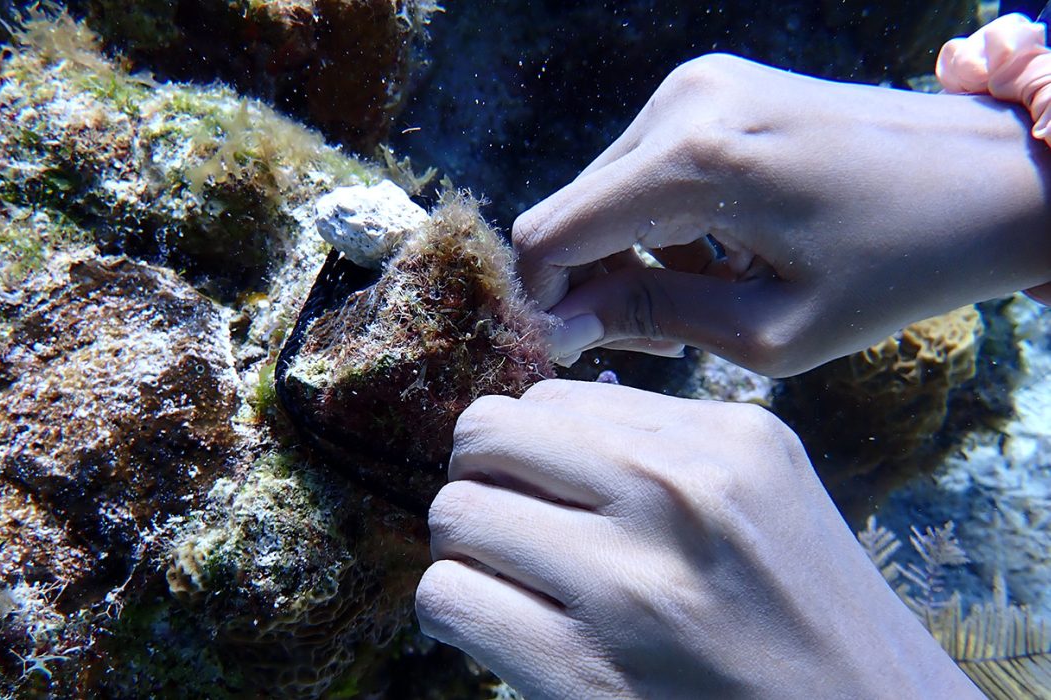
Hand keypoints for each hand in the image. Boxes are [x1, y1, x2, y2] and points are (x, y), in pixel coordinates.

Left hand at [415, 380, 980, 698]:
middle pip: (487, 435)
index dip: (529, 446)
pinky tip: (498, 626)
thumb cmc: (807, 618)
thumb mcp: (764, 492)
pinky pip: (449, 597)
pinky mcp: (587, 674)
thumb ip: (661, 444)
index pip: (549, 399)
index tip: (544, 488)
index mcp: (724, 441)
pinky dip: (454, 608)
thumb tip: (535, 425)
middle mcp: (677, 495)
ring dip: (466, 546)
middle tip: (506, 521)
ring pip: (455, 513)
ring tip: (509, 577)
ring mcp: (631, 585)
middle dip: (480, 477)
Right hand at [514, 54, 1050, 375]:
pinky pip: (644, 167)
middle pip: (572, 211)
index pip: (551, 234)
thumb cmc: (897, 267)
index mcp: (695, 157)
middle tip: (662, 340)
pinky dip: (660, 222)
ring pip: (604, 192)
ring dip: (631, 257)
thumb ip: (651, 317)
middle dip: (595, 284)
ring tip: (704, 302)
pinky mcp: (714, 87)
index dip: (545, 302)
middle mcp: (681, 102)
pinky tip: (720, 257)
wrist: (990, 178)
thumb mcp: (771, 329)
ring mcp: (697, 84)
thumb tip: (554, 327)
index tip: (575, 353)